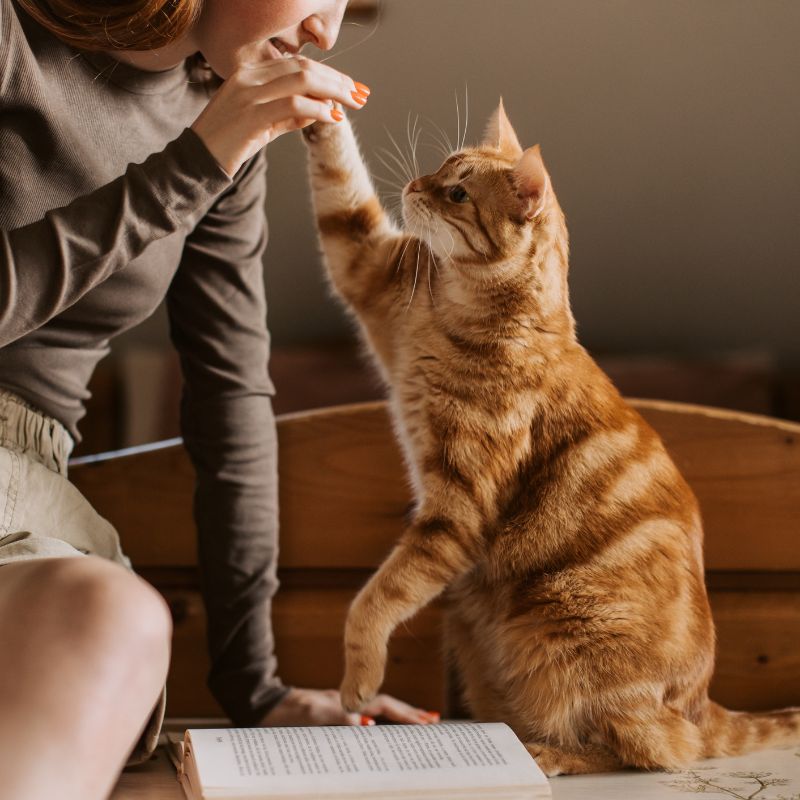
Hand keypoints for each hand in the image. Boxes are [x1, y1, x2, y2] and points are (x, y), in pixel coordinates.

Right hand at [191, 56, 368, 176]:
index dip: (329, 73)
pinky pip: (293, 105)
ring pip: (301, 80)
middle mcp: (248, 77)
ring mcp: (248, 94)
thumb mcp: (262, 125)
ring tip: (353, 104)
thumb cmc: (230, 145)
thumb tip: (321, 110)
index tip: (351, 86)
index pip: (296, 64)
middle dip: (337, 80)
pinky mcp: (251, 115)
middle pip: (303, 67)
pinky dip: (318, 109)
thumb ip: (288, 115)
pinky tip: (333, 117)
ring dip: (333, 91)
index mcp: (249, 73)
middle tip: (361, 94)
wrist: (198, 162)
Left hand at [260, 687, 439, 725]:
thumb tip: (368, 726)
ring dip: (395, 720)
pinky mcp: (330, 719)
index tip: (428, 722)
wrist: (261, 708)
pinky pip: (361, 722)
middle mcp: (346, 704)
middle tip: (432, 723)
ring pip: (374, 714)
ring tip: (416, 726)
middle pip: (384, 708)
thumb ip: (340, 719)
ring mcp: (339, 710)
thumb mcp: (312, 716)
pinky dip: (377, 727)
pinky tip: (379, 734)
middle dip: (409, 715)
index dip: (406, 715)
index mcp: (347, 701)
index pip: (384, 707)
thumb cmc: (284, 713)